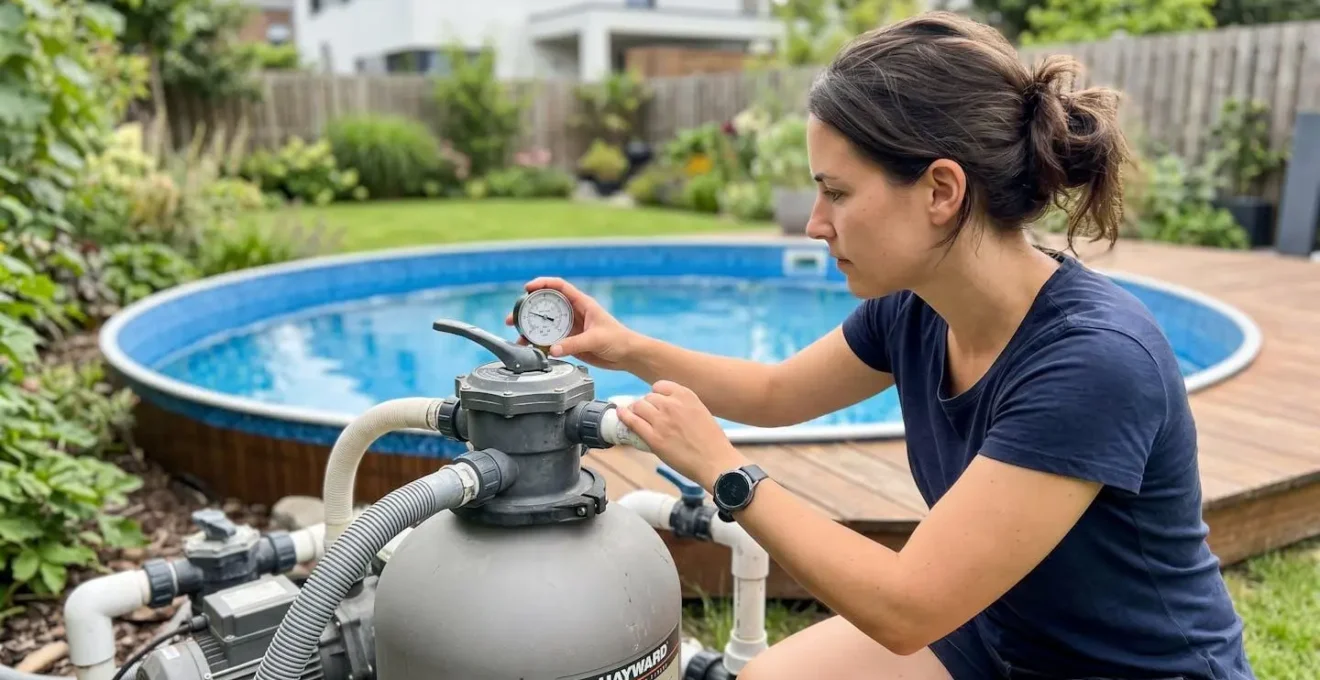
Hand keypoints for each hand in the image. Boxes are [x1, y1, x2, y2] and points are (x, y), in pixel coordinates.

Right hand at [505, 277, 641, 370]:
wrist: (627, 356)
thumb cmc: (619, 340)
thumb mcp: (596, 339)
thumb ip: (574, 344)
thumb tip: (552, 349)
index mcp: (582, 303)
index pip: (559, 287)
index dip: (542, 284)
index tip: (527, 288)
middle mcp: (573, 313)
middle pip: (546, 306)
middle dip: (528, 309)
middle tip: (514, 316)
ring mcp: (570, 328)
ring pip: (545, 324)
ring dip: (530, 328)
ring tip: (517, 334)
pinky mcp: (569, 342)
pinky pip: (550, 340)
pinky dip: (539, 343)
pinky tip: (530, 347)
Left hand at [616, 381, 747, 489]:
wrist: (715, 462)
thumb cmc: (712, 442)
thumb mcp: (701, 412)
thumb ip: (683, 406)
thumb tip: (667, 408)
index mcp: (686, 396)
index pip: (660, 386)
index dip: (656, 395)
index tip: (657, 403)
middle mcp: (672, 404)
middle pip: (648, 397)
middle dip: (646, 405)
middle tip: (648, 416)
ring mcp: (661, 421)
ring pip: (638, 407)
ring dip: (636, 411)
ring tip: (638, 419)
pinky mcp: (653, 438)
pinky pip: (632, 422)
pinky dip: (624, 416)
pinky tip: (620, 413)